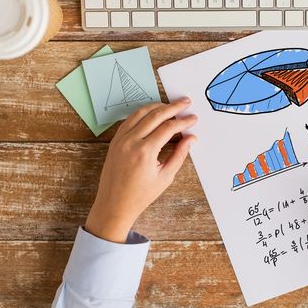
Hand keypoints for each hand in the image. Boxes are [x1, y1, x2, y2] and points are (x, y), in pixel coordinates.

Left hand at [85, 98, 197, 242]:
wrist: (114, 204)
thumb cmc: (140, 195)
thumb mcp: (165, 177)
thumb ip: (179, 155)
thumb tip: (191, 139)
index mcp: (145, 152)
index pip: (168, 128)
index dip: (183, 121)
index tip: (193, 119)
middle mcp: (131, 142)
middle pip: (155, 115)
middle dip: (173, 107)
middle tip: (186, 102)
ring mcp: (120, 139)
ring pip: (140, 113)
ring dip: (157, 106)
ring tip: (171, 105)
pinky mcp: (115, 140)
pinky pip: (129, 120)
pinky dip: (142, 113)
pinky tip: (153, 113)